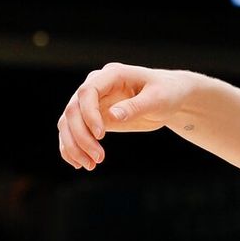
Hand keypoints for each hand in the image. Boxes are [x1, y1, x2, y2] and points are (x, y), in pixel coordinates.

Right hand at [57, 62, 194, 170]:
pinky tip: (79, 163)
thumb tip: (112, 116)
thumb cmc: (167, 92)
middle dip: (81, 136)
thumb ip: (135, 106)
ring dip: (74, 145)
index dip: (89, 114)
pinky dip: (71, 147)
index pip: (87, 92)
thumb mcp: (158, 99)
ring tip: (90, 165)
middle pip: (73, 109)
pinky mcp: (93, 116)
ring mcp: (92, 101)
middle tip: (98, 159)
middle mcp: (97, 85)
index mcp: (113, 75)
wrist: (171, 96)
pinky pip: (73, 131)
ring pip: (68, 122)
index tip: (101, 135)